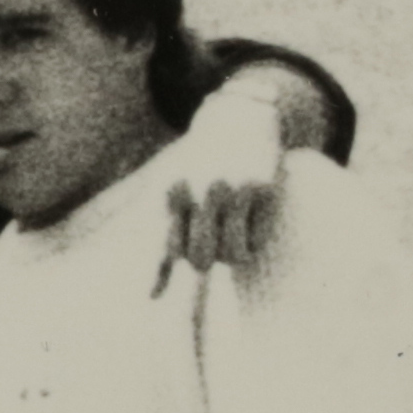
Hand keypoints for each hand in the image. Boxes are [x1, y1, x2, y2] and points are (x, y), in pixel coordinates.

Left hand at [157, 79, 292, 281]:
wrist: (239, 114)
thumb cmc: (200, 160)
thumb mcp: (173, 186)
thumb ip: (165, 232)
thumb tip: (151, 297)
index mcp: (172, 190)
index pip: (166, 247)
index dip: (160, 275)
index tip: (153, 298)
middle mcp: (199, 191)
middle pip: (200, 257)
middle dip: (204, 261)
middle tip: (211, 249)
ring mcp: (231, 189)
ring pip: (231, 255)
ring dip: (232, 256)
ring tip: (234, 240)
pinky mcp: (260, 188)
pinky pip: (255, 238)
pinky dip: (252, 242)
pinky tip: (251, 224)